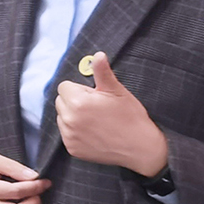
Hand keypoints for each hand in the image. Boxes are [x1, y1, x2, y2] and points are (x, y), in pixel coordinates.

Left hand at [57, 53, 168, 176]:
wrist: (142, 148)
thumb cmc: (131, 117)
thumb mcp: (117, 91)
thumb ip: (102, 72)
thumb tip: (98, 54)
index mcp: (78, 102)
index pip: (65, 86)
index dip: (81, 90)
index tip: (96, 97)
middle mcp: (69, 119)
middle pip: (61, 101)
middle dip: (75, 101)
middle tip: (97, 109)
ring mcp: (69, 136)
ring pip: (62, 117)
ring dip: (74, 116)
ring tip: (97, 121)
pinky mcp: (72, 149)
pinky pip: (66, 134)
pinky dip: (76, 132)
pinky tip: (94, 133)